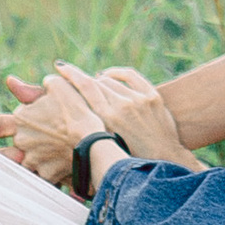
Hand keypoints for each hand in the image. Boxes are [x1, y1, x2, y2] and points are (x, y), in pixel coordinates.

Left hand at [0, 73, 80, 185]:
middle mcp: (26, 143)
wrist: (98, 141)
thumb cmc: (81, 109)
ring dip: (7, 174)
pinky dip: (38, 182)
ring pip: (17, 170)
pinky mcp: (51, 176)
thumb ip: (34, 88)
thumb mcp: (59, 89)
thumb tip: (10, 83)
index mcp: (24, 120)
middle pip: (1, 155)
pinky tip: (34, 189)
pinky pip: (39, 181)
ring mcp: (36, 162)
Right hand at [50, 63, 195, 168]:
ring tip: (94, 87)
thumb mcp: (106, 144)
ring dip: (100, 82)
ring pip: (110, 80)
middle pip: (96, 83)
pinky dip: (117, 73)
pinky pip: (130, 75)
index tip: (60, 66)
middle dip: (83, 81)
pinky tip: (109, 75)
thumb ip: (92, 127)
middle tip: (73, 79)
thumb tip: (74, 115)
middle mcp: (122, 105)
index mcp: (107, 118)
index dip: (71, 74)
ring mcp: (138, 99)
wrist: (164, 159)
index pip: (85, 86)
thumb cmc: (130, 157)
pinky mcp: (151, 95)